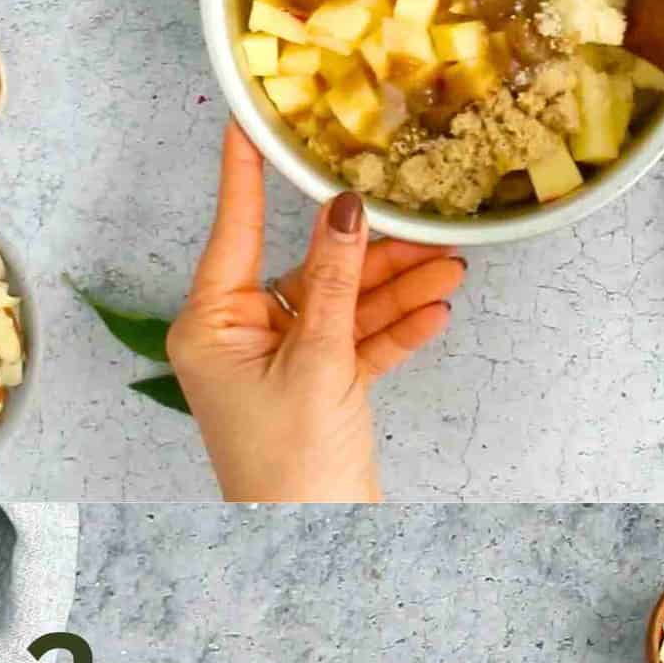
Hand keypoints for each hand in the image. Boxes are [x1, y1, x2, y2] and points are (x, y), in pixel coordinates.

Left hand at [168, 123, 464, 501]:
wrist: (314, 542)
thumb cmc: (291, 469)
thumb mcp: (318, 363)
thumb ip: (337, 284)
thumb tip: (344, 210)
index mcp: (214, 325)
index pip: (237, 231)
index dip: (247, 173)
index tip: (253, 120)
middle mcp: (242, 337)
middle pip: (310, 270)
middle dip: (370, 251)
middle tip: (419, 218)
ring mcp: (283, 362)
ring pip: (344, 305)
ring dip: (397, 288)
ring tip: (449, 266)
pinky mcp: (320, 386)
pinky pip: (360, 343)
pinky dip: (396, 329)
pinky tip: (436, 311)